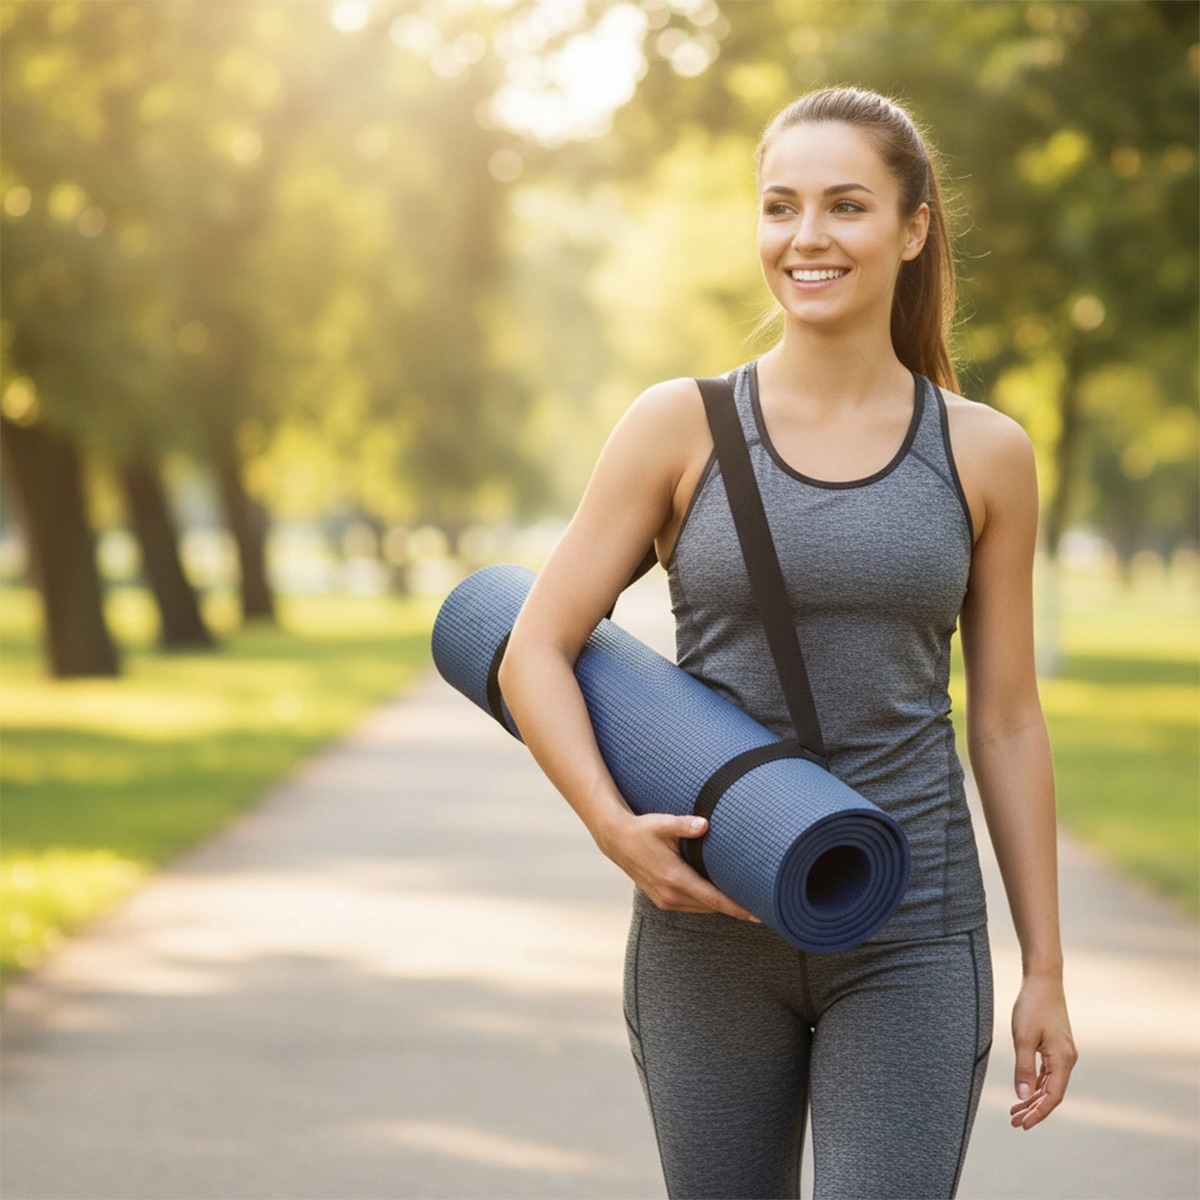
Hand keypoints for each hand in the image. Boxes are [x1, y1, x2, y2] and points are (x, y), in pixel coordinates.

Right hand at [597, 810, 759, 921]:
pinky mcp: (662, 900)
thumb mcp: (662, 824)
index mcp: (675, 878)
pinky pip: (691, 906)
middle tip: (761, 905)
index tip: (757, 914)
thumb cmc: (642, 830)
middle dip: (735, 908)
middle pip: (711, 907)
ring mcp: (665, 900)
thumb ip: (684, 825)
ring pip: (701, 908)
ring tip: (745, 902)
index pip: (713, 900)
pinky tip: (718, 895)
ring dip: (720, 906)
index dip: (737, 908)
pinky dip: (706, 903)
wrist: (617, 841)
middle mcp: (671, 895)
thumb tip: (705, 824)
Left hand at [1009, 975, 1076, 1129]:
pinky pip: (1048, 1073)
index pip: (1052, 1097)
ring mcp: (1063, 1053)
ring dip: (1033, 1098)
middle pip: (1052, 1094)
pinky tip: (1024, 1091)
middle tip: (1014, 1122)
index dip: (1038, 1113)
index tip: (1023, 1125)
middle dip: (1033, 1109)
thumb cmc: (1032, 1006)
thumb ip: (1024, 1068)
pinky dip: (1036, 1083)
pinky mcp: (1057, 1047)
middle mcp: (1067, 1059)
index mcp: (1063, 1060)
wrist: (1043, 980)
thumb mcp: (1023, 1037)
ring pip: (1049, 1084)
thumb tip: (1023, 1096)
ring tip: (1015, 1112)